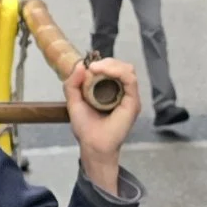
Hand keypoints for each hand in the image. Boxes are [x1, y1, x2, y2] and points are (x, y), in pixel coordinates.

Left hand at [65, 54, 138, 190]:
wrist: (92, 144)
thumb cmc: (85, 127)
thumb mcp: (73, 101)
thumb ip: (72, 84)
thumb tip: (81, 65)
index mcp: (111, 91)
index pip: (112, 69)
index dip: (101, 63)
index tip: (87, 66)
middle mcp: (122, 92)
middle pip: (121, 66)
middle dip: (106, 62)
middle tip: (92, 66)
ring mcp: (129, 97)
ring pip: (127, 70)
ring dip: (111, 65)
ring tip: (96, 68)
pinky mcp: (133, 102)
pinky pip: (130, 80)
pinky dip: (118, 71)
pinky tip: (104, 71)